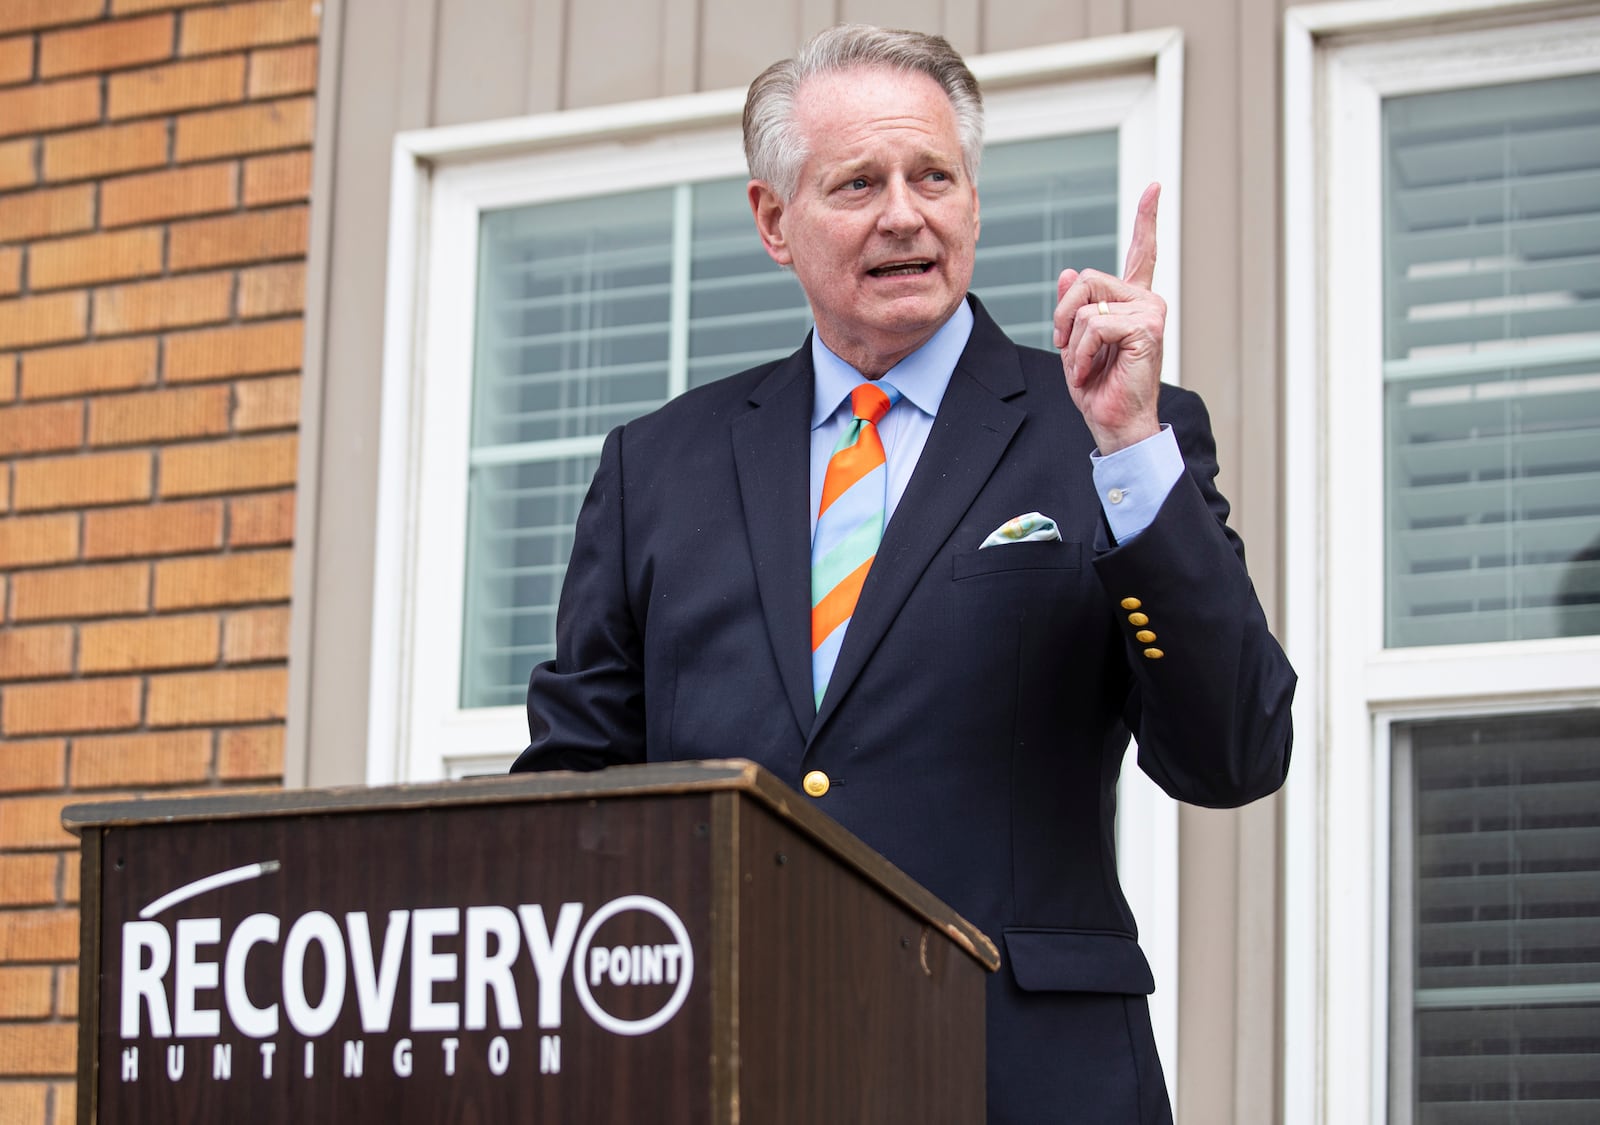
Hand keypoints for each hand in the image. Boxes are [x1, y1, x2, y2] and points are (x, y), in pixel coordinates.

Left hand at [1052, 182, 1165, 453]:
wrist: (1115, 424)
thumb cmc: (1099, 389)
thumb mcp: (1074, 343)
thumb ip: (1073, 308)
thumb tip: (1069, 273)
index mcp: (1132, 302)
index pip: (1140, 253)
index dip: (1146, 219)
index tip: (1154, 187)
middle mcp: (1146, 301)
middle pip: (1087, 280)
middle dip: (1063, 314)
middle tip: (1065, 346)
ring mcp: (1150, 312)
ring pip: (1086, 305)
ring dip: (1072, 341)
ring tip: (1085, 365)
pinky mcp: (1147, 327)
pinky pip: (1094, 325)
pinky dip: (1080, 352)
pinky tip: (1091, 371)